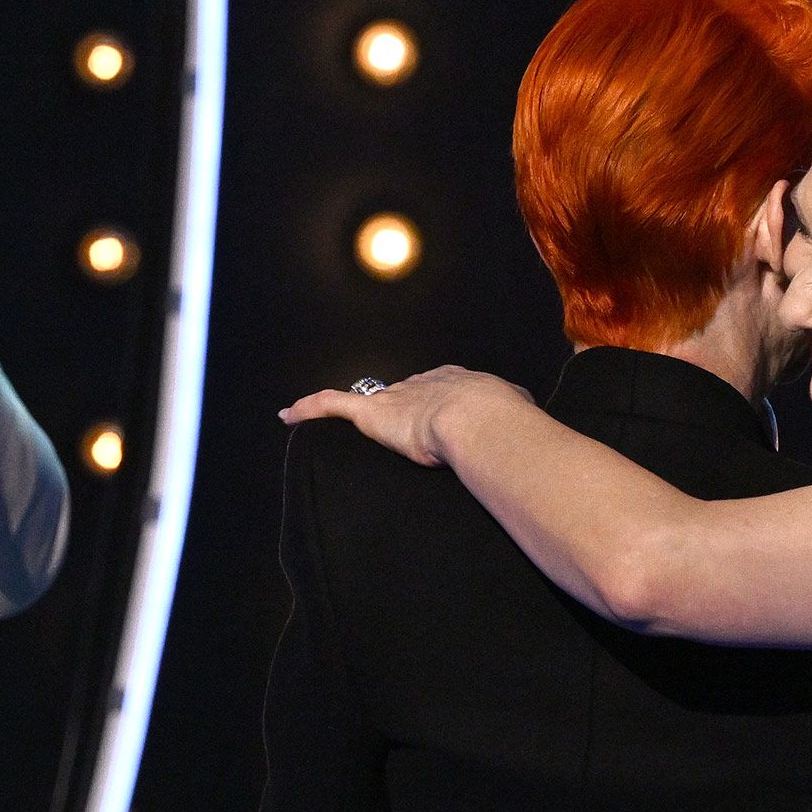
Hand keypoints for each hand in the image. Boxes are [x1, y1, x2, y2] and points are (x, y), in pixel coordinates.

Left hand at [279, 366, 533, 466]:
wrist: (479, 419)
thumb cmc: (503, 421)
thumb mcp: (516, 413)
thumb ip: (512, 418)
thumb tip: (523, 430)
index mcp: (456, 381)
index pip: (437, 389)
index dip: (432, 404)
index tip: (431, 417)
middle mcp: (423, 382)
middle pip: (403, 394)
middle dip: (397, 409)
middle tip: (393, 428)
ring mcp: (395, 396)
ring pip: (366, 400)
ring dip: (353, 411)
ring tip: (336, 420)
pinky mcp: (370, 414)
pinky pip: (332, 406)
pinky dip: (310, 409)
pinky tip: (289, 415)